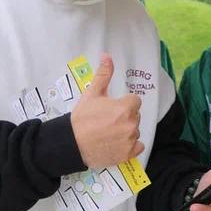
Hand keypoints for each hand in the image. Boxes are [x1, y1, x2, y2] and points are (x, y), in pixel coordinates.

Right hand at [71, 53, 143, 168]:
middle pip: (135, 116)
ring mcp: (131, 140)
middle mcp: (132, 123)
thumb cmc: (82, 118)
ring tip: (109, 133)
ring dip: (126, 131)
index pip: (134, 101)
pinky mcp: (128, 154)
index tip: (111, 109)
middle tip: (107, 121)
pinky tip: (117, 143)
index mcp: (126, 107)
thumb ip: (103, 74)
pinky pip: (138, 147)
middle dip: (125, 117)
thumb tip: (107, 56)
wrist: (72, 143)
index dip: (123, 104)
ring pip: (135, 131)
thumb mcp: (92, 93)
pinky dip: (130, 146)